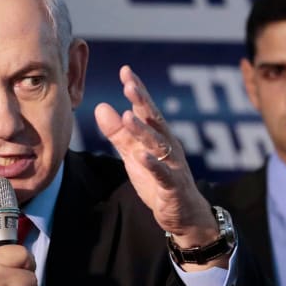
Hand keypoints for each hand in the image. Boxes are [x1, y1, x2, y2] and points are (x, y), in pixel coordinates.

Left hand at [94, 66, 222, 268]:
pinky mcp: (172, 187)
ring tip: (128, 116)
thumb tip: (101, 107)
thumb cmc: (159, 181)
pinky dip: (153, 165)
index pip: (147, 109)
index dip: (137, 90)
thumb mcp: (134, 155)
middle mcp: (169, 146)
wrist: (183, 215)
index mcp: (158, 136)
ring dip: (144, 131)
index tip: (125, 70)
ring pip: (158, 145)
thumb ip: (118, 133)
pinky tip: (141, 156)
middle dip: (143, 102)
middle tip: (129, 84)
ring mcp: (173, 166)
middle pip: (155, 121)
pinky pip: (163, 175)